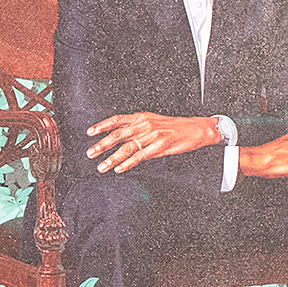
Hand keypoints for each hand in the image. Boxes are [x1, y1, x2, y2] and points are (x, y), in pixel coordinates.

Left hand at [89, 112, 224, 172]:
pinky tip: (120, 168)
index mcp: (142, 117)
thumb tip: (121, 135)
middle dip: (102, 145)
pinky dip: (128, 163)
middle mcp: (145, 125)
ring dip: (112, 158)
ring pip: (127, 148)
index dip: (102, 126)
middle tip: (91, 153)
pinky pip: (140, 156)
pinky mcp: (160, 147)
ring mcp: (152, 136)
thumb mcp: (155, 121)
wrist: (197, 129)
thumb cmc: (177, 127)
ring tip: (102, 166)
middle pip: (118, 135)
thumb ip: (138, 127)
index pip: (117, 120)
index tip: (90, 132)